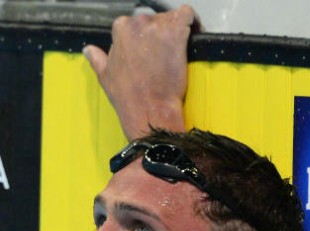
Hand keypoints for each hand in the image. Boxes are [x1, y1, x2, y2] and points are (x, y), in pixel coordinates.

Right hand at [83, 5, 199, 139]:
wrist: (150, 110)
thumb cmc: (130, 97)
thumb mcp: (105, 76)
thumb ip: (98, 59)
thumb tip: (90, 51)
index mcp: (120, 30)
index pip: (136, 25)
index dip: (148, 38)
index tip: (155, 50)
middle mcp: (136, 23)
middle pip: (156, 20)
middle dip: (162, 34)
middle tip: (169, 55)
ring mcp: (156, 28)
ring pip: (172, 19)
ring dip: (177, 31)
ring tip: (181, 50)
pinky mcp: (176, 34)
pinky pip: (187, 15)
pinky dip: (192, 22)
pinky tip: (194, 32)